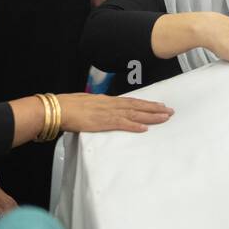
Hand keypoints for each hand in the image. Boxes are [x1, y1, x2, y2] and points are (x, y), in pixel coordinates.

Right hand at [58, 92, 172, 132]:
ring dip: (150, 116)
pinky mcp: (102, 122)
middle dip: (154, 109)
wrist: (58, 108)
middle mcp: (110, 104)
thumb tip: (103, 112)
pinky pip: (122, 124)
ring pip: (134, 113)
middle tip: (169, 111)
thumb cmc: (69, 107)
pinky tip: (144, 128)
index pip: (131, 101)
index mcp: (107, 100)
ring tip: (164, 117)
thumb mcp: (87, 104)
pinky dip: (134, 126)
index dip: (146, 103)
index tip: (158, 105)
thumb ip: (98, 108)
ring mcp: (107, 112)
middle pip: (137, 105)